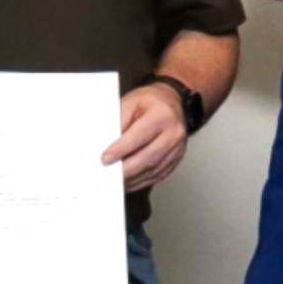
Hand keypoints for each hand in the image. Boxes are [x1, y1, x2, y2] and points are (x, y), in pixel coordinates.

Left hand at [110, 80, 198, 194]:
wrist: (172, 103)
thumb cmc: (150, 102)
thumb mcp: (131, 102)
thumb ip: (118, 121)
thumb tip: (105, 142)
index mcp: (162, 115)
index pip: (139, 136)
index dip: (121, 149)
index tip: (105, 159)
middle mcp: (173, 133)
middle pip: (148, 157)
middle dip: (125, 169)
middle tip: (107, 173)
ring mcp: (177, 149)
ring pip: (152, 170)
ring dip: (132, 178)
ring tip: (114, 180)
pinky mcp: (176, 160)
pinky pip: (157, 176)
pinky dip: (140, 181)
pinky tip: (128, 181)